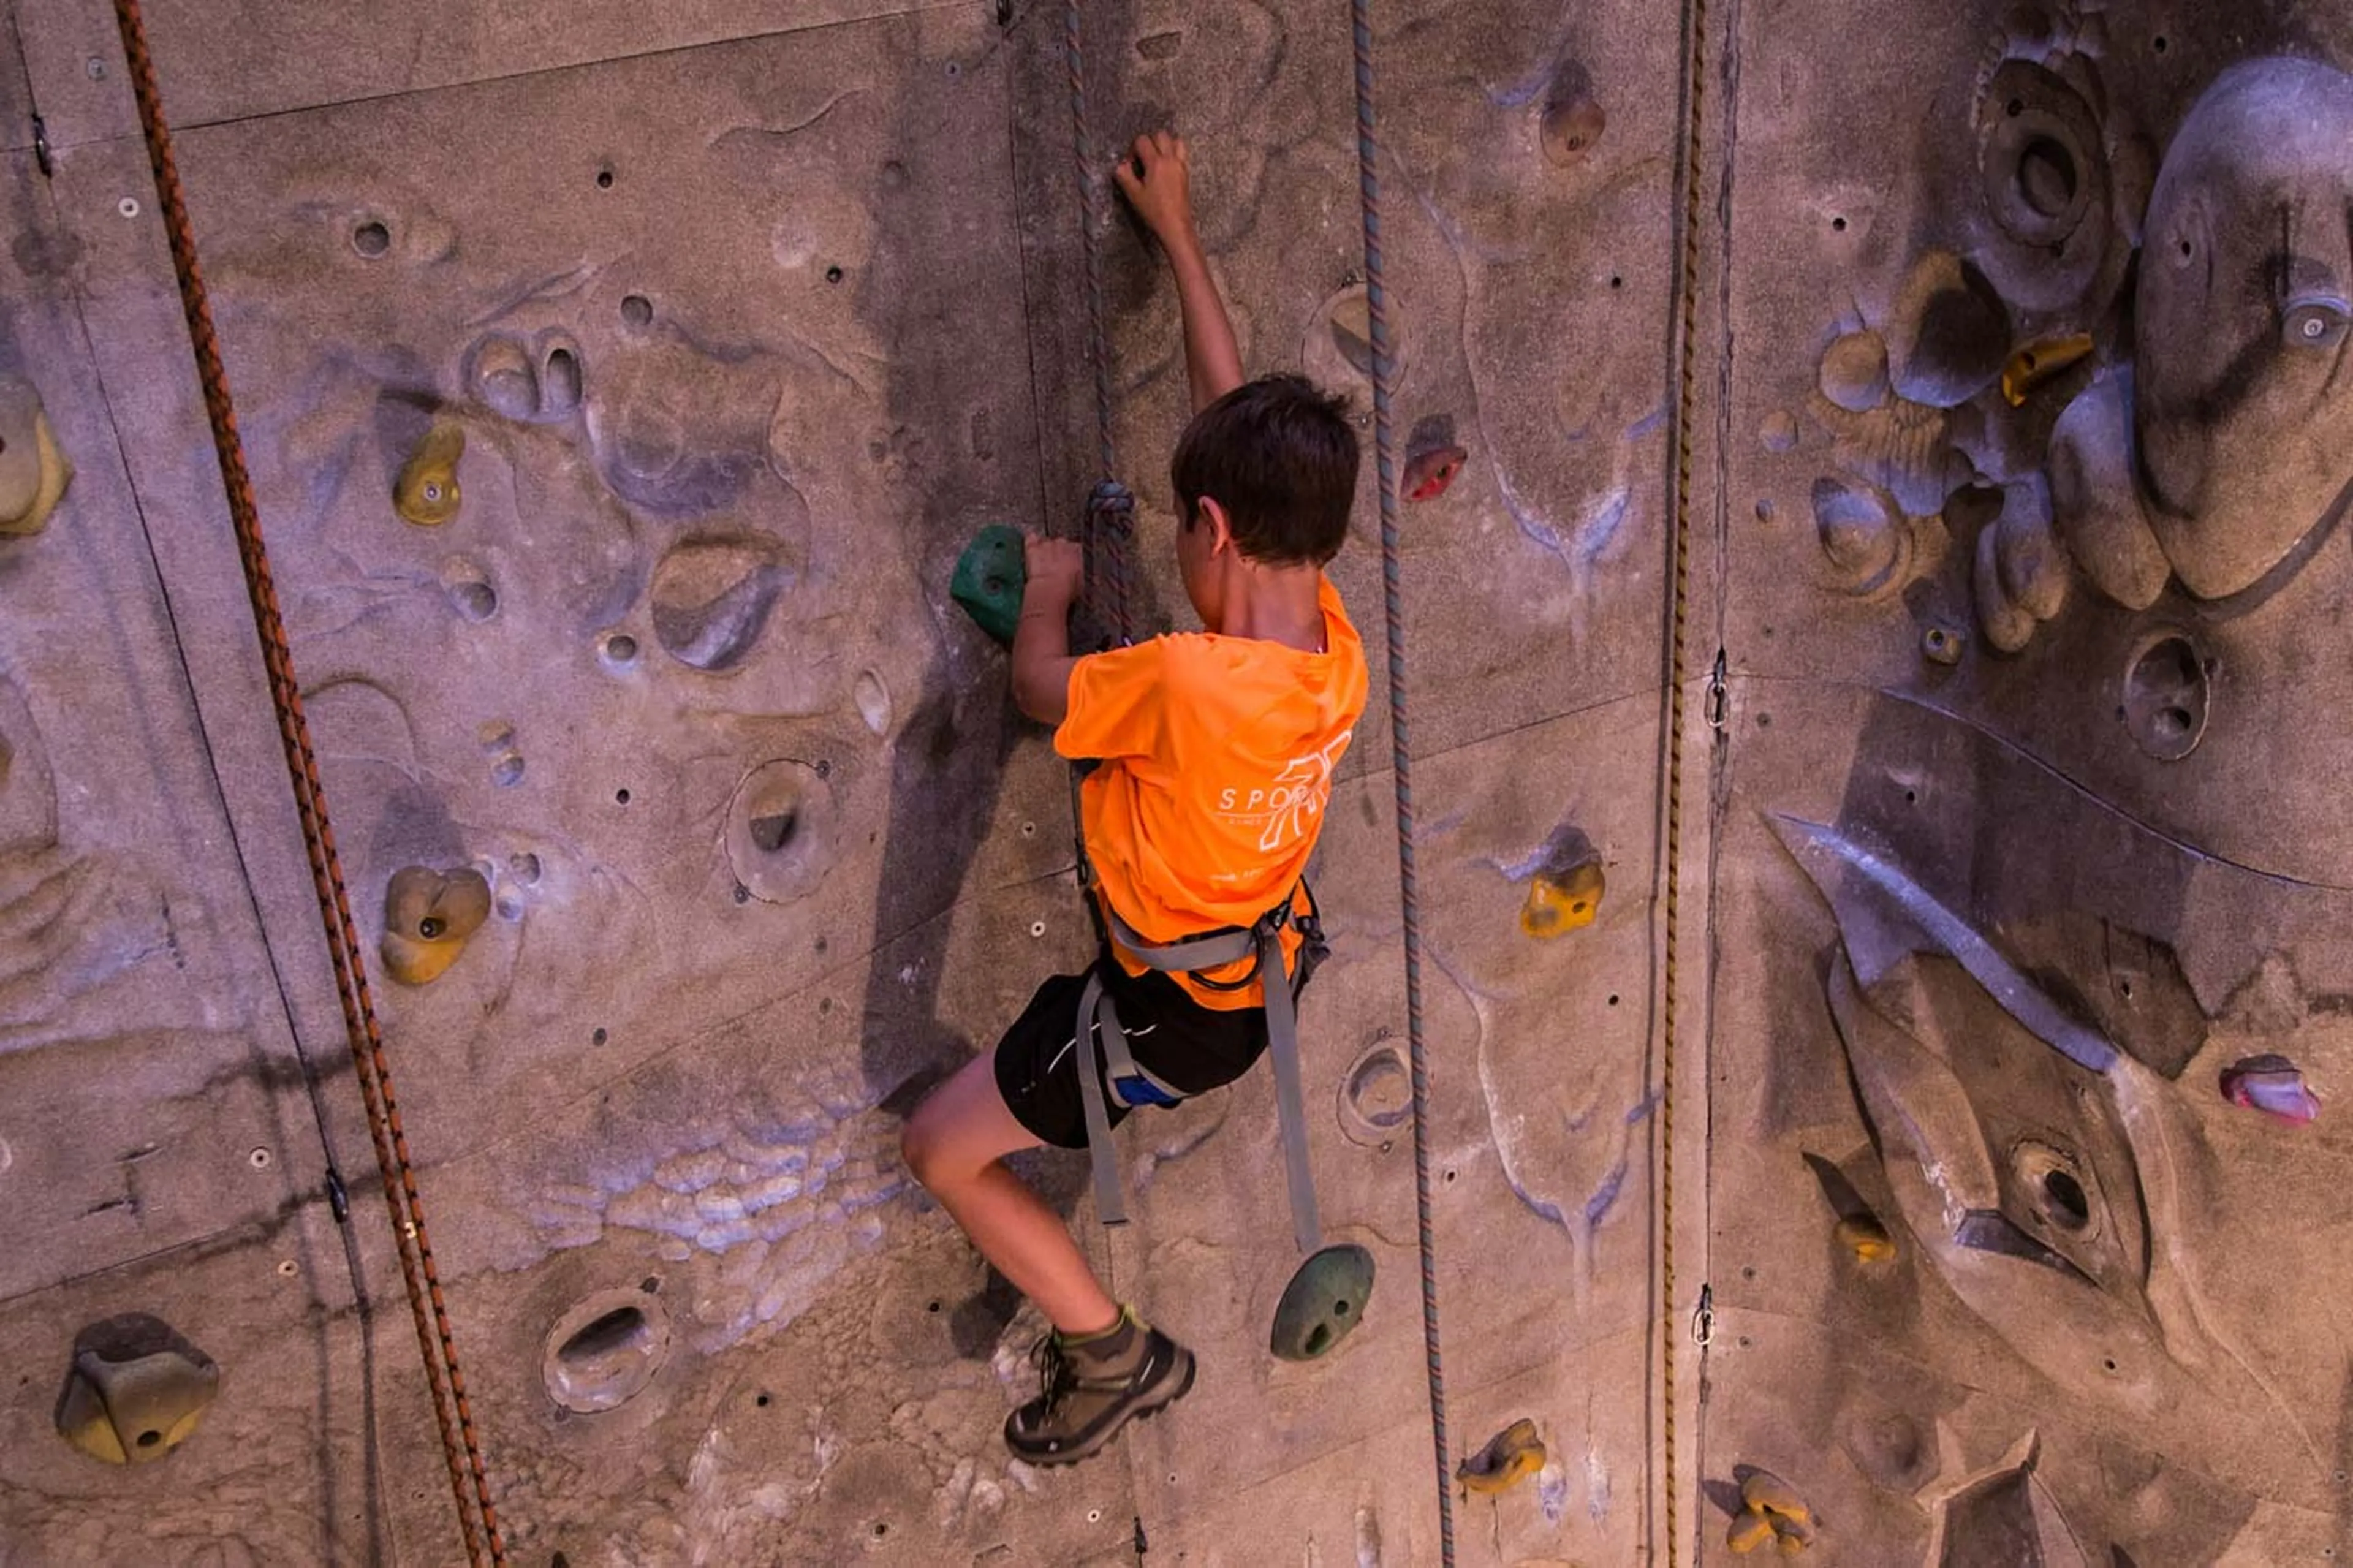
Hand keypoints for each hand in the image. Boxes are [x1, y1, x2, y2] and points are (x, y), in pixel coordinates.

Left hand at [1022, 533, 1082, 609]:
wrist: (1050, 589)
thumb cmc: (1067, 589)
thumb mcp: (1079, 583)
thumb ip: (1076, 573)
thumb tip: (1074, 575)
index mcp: (1076, 551)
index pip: (1075, 548)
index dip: (1070, 556)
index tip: (1067, 565)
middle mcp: (1062, 544)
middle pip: (1060, 542)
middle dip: (1057, 551)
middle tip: (1053, 565)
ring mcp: (1046, 544)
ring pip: (1045, 542)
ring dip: (1043, 549)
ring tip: (1041, 561)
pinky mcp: (1032, 548)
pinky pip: (1031, 539)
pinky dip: (1030, 542)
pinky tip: (1031, 548)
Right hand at [1114, 131, 1198, 250]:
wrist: (1176, 225)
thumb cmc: (1154, 211)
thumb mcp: (1133, 194)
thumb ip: (1124, 175)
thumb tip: (1121, 164)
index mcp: (1156, 162)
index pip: (1142, 141)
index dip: (1133, 150)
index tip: (1131, 165)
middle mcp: (1170, 159)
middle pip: (1160, 135)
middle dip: (1149, 142)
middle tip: (1143, 159)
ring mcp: (1181, 164)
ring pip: (1175, 140)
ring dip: (1164, 144)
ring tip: (1157, 159)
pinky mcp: (1186, 172)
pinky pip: (1182, 153)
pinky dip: (1174, 153)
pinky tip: (1166, 167)